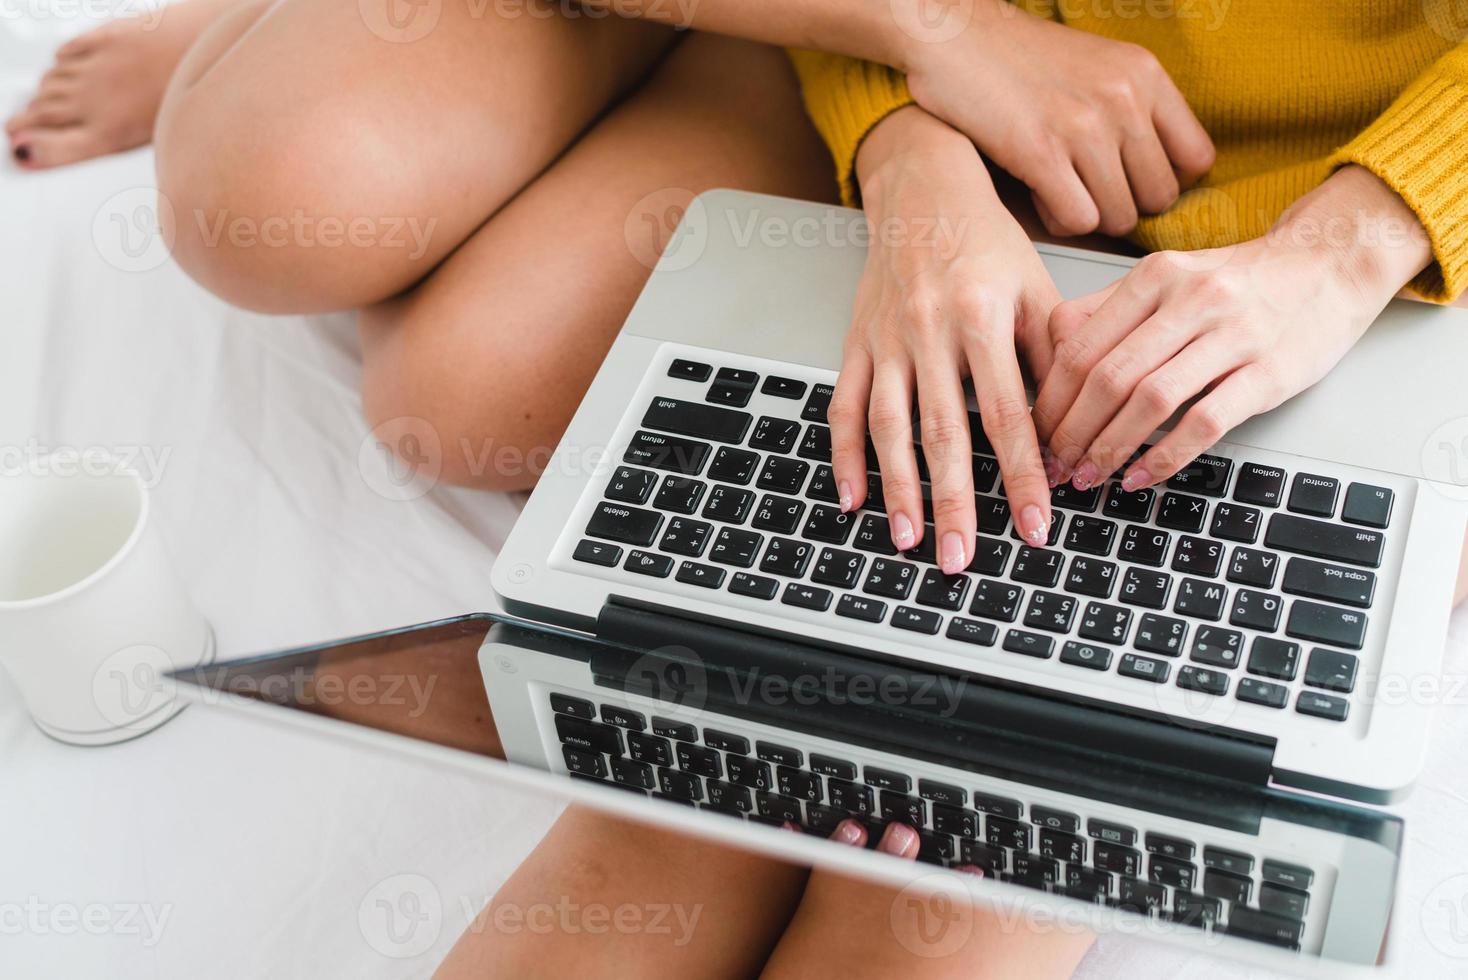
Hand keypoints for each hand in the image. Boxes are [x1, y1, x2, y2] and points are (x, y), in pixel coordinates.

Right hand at [830, 106, 1058, 574]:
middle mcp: (929, 331)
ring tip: (907, 540)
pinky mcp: (855, 343)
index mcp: (981, 318)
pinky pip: (844, 406)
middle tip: (962, 557)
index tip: (1036, 525)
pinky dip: (845, 455)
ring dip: (897, 489)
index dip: (1022, 476)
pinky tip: (853, 498)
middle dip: (953, 503)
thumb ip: (1052, 358)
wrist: (924, 191)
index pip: (1007, 415)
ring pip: (888, 427)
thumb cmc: (987, 243)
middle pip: (943, 433)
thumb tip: (1070, 432)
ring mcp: (886, 340)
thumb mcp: (1035, 290)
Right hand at [898, 0, 1213, 237]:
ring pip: (1119, 215)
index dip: (1166, 181)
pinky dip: (1058, 220)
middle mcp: (1124, 100)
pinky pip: (1077, 220)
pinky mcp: (1041, 153)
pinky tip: (1039, 195)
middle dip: (1124, 204)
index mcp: (1145, 76)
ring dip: (1089, 215)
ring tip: (1059, 189)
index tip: (1133, 181)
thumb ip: (1135, 106)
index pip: (1197, 159)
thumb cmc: (1021, 58)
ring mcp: (1084, 128)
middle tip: (1089, 190)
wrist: (956, 38)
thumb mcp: (1099, 64)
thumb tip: (1156, 169)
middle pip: (1159, 197)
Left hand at [1033, 166, 1433, 491]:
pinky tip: (1140, 476)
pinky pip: (1204, 422)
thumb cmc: (1238, 283)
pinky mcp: (1269, 372)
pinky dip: (1164, 457)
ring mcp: (1233, 335)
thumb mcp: (1168, 279)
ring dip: (1109, 448)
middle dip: (1070, 431)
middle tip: (1054, 465)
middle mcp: (1190, 299)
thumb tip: (1047, 363)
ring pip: (1149, 400)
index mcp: (1154, 276)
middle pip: (1107, 376)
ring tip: (1088, 476)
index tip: (1035, 432)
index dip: (1050, 398)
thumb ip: (1108, 313)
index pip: (1079, 344)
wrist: (1329, 265)